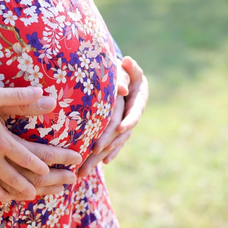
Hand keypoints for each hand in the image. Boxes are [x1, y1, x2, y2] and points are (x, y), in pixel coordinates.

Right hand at [0, 86, 81, 201]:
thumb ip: (21, 98)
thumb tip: (45, 95)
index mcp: (1, 141)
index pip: (26, 157)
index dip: (38, 165)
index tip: (47, 171)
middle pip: (11, 176)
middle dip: (24, 186)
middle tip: (34, 194)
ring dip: (0, 194)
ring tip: (7, 199)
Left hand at [78, 56, 148, 177]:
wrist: (127, 79)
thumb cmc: (126, 70)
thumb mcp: (129, 68)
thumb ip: (129, 67)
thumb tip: (127, 61)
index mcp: (139, 99)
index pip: (134, 111)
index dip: (129, 120)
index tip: (121, 127)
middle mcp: (132, 115)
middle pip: (121, 132)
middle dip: (108, 142)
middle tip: (95, 151)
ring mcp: (126, 125)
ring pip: (115, 142)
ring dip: (101, 154)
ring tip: (88, 165)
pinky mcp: (119, 131)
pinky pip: (114, 144)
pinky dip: (108, 153)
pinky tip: (101, 163)